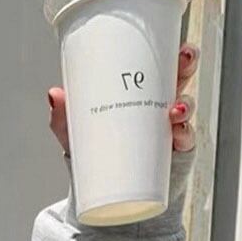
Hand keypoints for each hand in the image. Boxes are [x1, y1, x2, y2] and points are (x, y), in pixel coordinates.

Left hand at [47, 41, 198, 154]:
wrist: (105, 195)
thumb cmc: (96, 155)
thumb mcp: (77, 134)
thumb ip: (64, 116)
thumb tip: (53, 94)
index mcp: (143, 93)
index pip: (163, 66)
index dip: (175, 52)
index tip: (177, 45)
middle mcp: (161, 107)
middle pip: (182, 79)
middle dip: (187, 64)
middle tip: (184, 58)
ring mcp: (171, 130)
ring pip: (186, 108)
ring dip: (186, 104)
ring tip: (174, 110)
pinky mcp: (174, 155)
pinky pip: (186, 141)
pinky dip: (184, 135)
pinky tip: (178, 133)